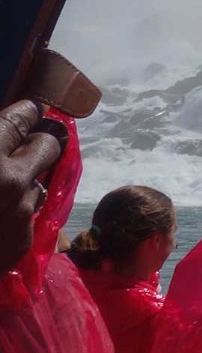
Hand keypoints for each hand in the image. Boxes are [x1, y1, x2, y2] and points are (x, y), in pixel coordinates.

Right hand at [0, 101, 63, 275]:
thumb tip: (2, 136)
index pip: (21, 118)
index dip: (26, 113)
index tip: (30, 111)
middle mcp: (9, 179)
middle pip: (46, 146)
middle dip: (37, 144)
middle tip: (22, 148)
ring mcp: (19, 212)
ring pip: (38, 183)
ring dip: (25, 182)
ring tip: (2, 189)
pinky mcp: (22, 241)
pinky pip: (28, 215)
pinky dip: (14, 213)